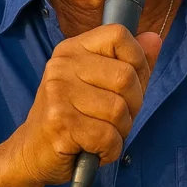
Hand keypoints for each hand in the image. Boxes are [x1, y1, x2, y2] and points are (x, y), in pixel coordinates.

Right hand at [9, 24, 162, 186]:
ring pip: (119, 110)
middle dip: (133, 105)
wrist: (32, 152)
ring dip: (121, 130)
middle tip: (116, 118)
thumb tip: (154, 39)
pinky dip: (110, 150)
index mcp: (73, 48)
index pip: (119, 35)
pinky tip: (96, 149)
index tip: (132, 82)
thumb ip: (130, 62)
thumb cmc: (74, 115)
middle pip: (126, 77)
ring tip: (103, 134)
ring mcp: (58, 93)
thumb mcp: (101, 83)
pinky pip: (108, 136)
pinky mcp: (59, 123)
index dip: (138, 60)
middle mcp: (62, 65)